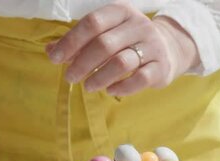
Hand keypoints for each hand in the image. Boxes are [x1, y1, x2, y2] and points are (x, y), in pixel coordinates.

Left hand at [46, 0, 198, 96]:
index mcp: (121, 11)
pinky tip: (110, 90)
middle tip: (70, 77)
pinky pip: (139, 79)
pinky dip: (121, 87)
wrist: (168, 48)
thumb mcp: (105, 33)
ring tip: (87, 86)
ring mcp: (153, 46)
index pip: (93, 22)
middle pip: (105, 44)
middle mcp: (139, 25)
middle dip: (82, 63)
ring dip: (99, 77)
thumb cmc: (127, 41)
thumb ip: (79, 42)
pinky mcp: (161, 67)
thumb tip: (51, 51)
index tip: (55, 58)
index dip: (71, 41)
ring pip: (122, 63)